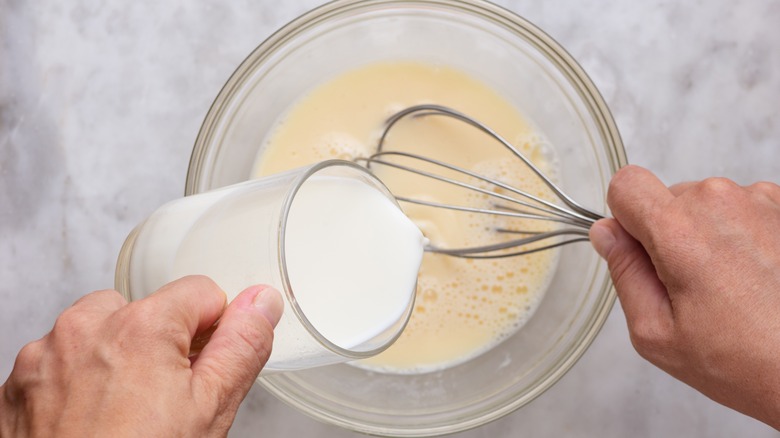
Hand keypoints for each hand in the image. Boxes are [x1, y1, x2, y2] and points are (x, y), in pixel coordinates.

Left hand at [0, 275, 283, 436]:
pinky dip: (80, 380)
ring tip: (126, 412)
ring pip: (101, 331)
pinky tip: (94, 420)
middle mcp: (85, 328)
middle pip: (147, 310)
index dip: (213, 332)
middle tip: (165, 399)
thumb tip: (261, 302)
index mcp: (140, 326)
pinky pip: (63, 360)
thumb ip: (242, 345)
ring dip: (117, 358)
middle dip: (162, 344)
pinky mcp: (20, 383)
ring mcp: (45, 356)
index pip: (201, 292)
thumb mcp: (211, 408)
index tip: (203, 369)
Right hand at [589, 165, 779, 428]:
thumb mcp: (656, 332)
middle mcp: (720, 202)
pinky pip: (742, 210)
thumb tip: (607, 234)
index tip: (638, 249)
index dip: (624, 216)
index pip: (626, 184)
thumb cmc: (745, 360)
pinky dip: (741, 236)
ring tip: (731, 287)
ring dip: (708, 235)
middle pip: (667, 198)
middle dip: (667, 234)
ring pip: (706, 205)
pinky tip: (755, 277)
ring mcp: (760, 201)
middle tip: (690, 288)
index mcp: (678, 229)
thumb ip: (624, 273)